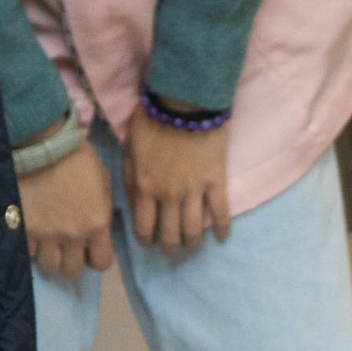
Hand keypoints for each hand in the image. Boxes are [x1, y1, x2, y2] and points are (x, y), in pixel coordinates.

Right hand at [18, 139, 114, 280]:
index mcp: (97, 223)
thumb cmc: (77, 156)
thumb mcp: (103, 179)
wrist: (42, 143)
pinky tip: (33, 231)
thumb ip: (103, 207)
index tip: (90, 250)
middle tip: (67, 248)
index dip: (96, 258)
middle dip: (71, 262)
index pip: (102, 263)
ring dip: (50, 256)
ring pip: (49, 266)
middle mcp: (72, 235)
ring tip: (48, 242)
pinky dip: (31, 245)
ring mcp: (46, 235)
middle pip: (72, 272)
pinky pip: (28, 251)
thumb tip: (98, 224)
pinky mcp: (24, 228)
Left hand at [124, 104, 230, 251]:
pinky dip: (222, 228)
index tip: (150, 243)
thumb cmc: (151, 119)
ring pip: (193, 229)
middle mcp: (168, 195)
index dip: (146, 240)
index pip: (144, 227)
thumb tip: (132, 200)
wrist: (183, 101)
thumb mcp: (129, 147)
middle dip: (170, 247)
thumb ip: (129, 176)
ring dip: (192, 243)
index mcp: (145, 187)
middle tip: (172, 249)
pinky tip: (222, 238)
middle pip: (170, 234)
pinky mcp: (215, 181)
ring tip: (191, 247)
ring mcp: (194, 190)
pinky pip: (220, 211)